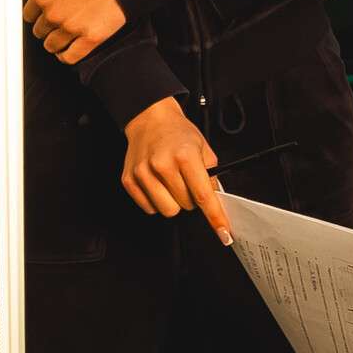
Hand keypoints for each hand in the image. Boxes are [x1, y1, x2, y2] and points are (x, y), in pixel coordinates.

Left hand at [19, 0, 125, 63]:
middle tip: (59, 18)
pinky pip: (69, 57)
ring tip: (65, 32)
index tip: (45, 10)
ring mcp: (72, 28)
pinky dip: (66, 56)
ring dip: (55, 41)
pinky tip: (68, 49)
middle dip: (46, 26)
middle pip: (39, 31)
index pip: (27, 15)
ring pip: (51, 46)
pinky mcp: (90, 38)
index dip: (37, 12)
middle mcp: (55, 14)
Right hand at [119, 97, 233, 242]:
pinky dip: (157, 200)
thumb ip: (212, 175)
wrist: (150, 119)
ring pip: (167, 210)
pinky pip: (149, 208)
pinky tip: (158, 184)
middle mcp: (162, 164)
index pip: (203, 195)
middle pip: (185, 205)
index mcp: (185, 156)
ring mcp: (143, 173)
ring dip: (173, 202)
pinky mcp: (129, 180)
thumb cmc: (178, 133)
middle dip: (191, 198)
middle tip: (187, 181)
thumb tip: (216, 201)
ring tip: (172, 183)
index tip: (223, 233)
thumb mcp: (204, 148)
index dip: (215, 217)